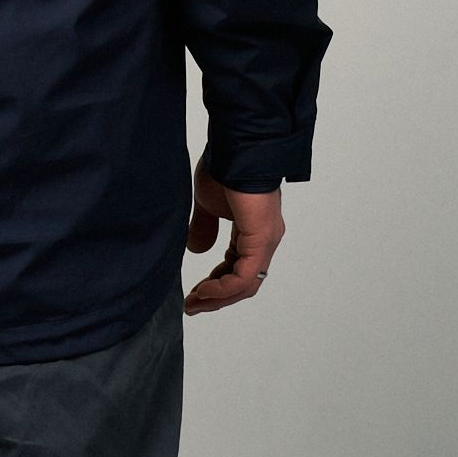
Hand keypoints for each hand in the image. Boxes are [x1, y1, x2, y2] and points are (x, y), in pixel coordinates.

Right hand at [183, 153, 283, 314]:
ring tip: (194, 302)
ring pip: (245, 284)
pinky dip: (223, 288)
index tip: (194, 293)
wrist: (234, 150)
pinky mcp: (261, 241)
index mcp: (253, 231)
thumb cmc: (222, 169)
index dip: (215, 284)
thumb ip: (203, 228)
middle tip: (192, 306)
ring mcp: (265, 242)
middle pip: (243, 282)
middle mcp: (264, 240)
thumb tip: (195, 250)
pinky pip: (243, 276)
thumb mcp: (206, 204)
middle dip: (215, 297)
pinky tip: (204, 291)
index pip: (237, 268)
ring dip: (218, 297)